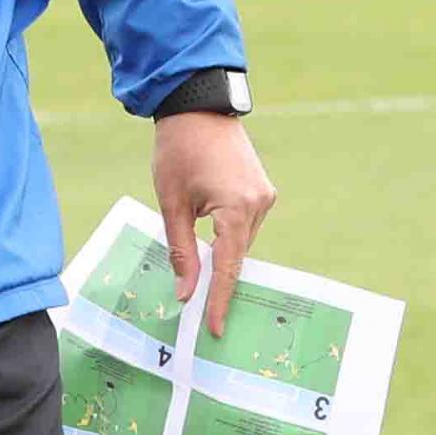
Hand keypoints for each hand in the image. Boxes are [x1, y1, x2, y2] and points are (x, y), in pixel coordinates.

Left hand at [152, 114, 276, 338]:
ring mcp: (264, 196)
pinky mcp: (261, 190)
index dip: (220, 300)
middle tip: (202, 314)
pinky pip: (244, 225)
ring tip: (202, 280)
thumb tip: (186, 291)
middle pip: (237, 256)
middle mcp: (259, 204)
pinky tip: (212, 249)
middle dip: (220, 282)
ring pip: (241, 242)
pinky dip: (228, 238)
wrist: (198, 106)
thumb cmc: (178, 151)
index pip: (229, 267)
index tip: (215, 328)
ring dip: (222, 257)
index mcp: (236, 208)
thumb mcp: (171, 203)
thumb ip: (181, 249)